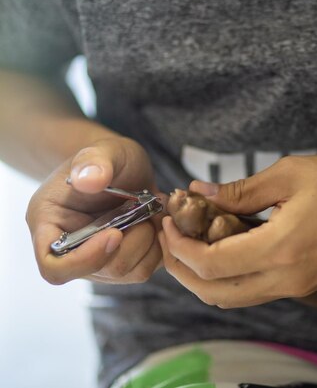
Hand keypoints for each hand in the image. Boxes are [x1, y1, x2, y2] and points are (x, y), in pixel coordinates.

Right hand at [27, 136, 163, 283]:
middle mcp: (72, 250)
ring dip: (149, 241)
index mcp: (50, 224)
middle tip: (144, 208)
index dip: (86, 260)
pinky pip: (148, 266)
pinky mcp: (126, 261)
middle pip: (101, 271)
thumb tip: (88, 180)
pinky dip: (160, 245)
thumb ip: (93, 161)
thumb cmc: (106, 158)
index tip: (115, 232)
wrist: (124, 167)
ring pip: (130, 272)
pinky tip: (158, 220)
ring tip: (152, 211)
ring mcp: (100, 260)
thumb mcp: (102, 150)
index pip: (55, 267)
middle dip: (132, 240)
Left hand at [159, 155, 316, 307]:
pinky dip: (229, 276)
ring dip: (203, 277)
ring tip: (190, 243)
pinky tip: (224, 246)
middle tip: (169, 238)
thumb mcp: (292, 174)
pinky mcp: (303, 286)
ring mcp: (295, 287)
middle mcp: (286, 279)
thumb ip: (241, 189)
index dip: (180, 246)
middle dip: (182, 269)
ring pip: (233, 298)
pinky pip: (253, 291)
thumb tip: (200, 193)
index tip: (168, 221)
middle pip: (215, 294)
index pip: (211, 264)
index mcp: (281, 249)